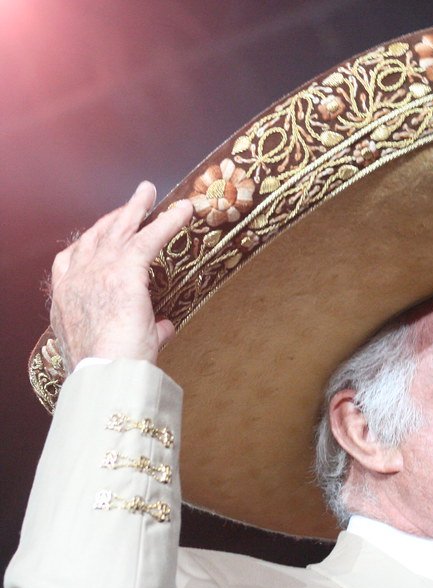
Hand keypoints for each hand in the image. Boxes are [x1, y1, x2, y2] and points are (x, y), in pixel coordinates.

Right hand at [49, 182, 193, 369]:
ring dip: (136, 207)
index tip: (102, 232)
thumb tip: (164, 326)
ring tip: (149, 191)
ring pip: (119, 228)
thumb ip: (145, 329)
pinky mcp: (125, 270)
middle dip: (114, 216)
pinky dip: (168, 221)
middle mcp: (77, 279)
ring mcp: (98, 271)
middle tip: (133, 200)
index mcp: (67, 299)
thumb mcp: (120, 344)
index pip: (73, 261)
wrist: (107, 371)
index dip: (90, 243)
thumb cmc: (111, 366)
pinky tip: (184, 210)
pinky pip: (149, 236)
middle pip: (96, 236)